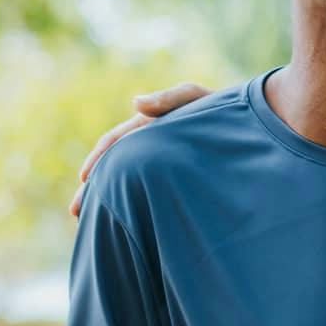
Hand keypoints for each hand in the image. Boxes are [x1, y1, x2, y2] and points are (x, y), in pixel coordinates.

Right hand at [70, 82, 213, 217]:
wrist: (249, 128)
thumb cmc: (224, 110)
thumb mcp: (197, 99)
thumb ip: (170, 99)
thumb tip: (135, 103)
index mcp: (148, 127)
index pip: (115, 142)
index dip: (98, 159)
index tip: (84, 179)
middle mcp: (148, 147)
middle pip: (113, 168)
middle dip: (93, 189)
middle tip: (76, 212)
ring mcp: (159, 165)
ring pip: (126, 184)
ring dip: (108, 200)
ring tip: (92, 224)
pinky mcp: (174, 182)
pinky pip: (147, 195)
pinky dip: (133, 206)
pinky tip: (127, 227)